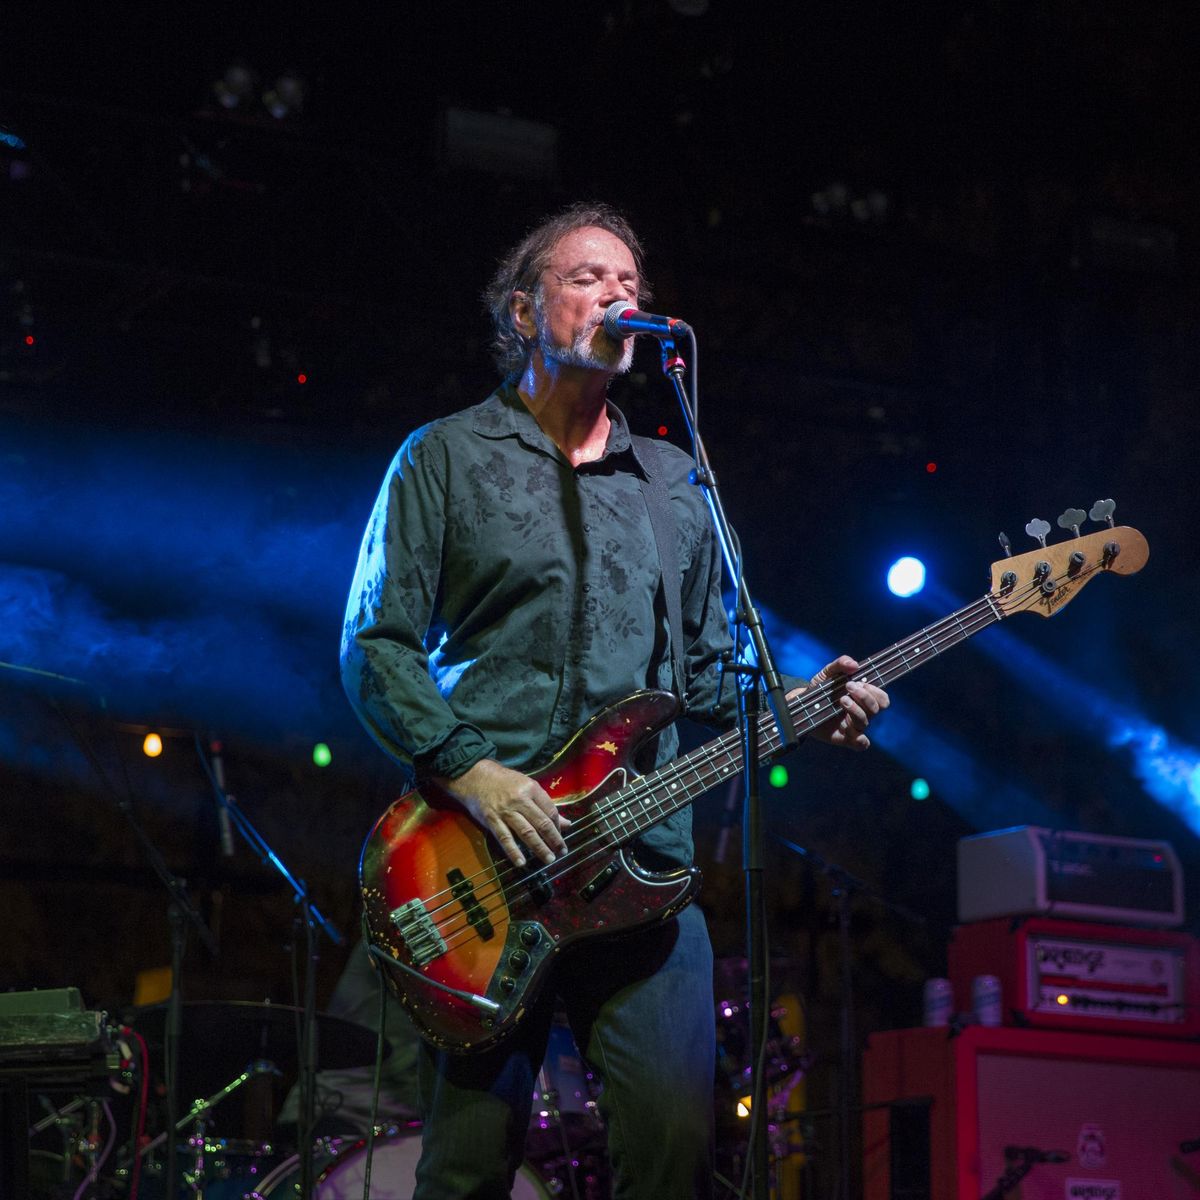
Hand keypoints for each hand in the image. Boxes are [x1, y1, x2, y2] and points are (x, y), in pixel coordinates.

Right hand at [433, 758, 570, 867]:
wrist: (476, 777)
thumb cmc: (505, 782)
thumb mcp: (528, 786)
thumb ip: (546, 805)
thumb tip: (566, 823)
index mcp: (531, 788)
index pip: (550, 811)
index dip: (558, 826)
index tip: (561, 837)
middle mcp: (520, 800)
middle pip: (541, 823)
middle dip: (553, 840)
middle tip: (561, 852)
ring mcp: (505, 811)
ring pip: (526, 832)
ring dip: (539, 847)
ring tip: (548, 859)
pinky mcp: (492, 820)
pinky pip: (505, 838)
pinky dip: (513, 851)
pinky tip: (521, 862)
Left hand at [793, 655, 888, 749]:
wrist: (800, 706)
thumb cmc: (819, 689)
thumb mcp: (827, 673)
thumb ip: (840, 664)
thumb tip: (854, 664)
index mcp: (862, 699)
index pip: (882, 698)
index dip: (875, 691)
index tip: (860, 682)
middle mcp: (861, 713)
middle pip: (876, 709)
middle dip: (864, 696)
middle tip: (848, 686)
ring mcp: (853, 726)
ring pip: (865, 722)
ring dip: (856, 709)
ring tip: (841, 699)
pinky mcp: (844, 738)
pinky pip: (860, 744)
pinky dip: (861, 740)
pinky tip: (851, 730)